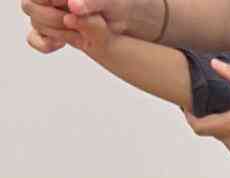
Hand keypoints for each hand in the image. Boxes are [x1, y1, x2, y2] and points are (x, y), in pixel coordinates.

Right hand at [23, 0, 137, 52]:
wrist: (122, 21)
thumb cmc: (116, 4)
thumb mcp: (109, 2)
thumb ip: (91, 2)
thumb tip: (73, 5)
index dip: (51, 5)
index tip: (71, 10)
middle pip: (31, 8)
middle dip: (55, 19)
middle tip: (78, 25)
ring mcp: (46, 14)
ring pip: (35, 23)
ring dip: (58, 33)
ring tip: (83, 37)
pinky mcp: (50, 31)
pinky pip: (35, 39)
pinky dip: (46, 45)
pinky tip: (63, 44)